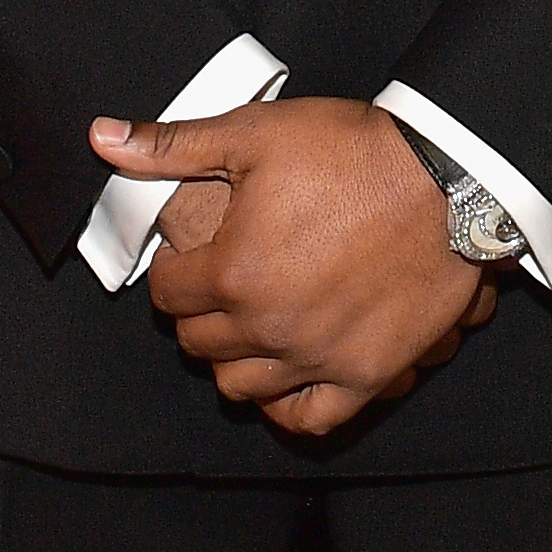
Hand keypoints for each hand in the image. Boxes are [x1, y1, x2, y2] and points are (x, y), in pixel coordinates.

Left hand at [99, 97, 493, 437]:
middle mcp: (269, 327)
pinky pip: (308, 417)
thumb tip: (103, 138)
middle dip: (197, 314)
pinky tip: (284, 378)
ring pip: (241, 387)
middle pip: (200, 343)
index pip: (169, 296)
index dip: (171, 272)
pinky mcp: (366, 374)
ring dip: (234, 359)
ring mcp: (317, 358)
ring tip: (248, 326)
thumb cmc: (354, 152)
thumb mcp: (254, 133)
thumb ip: (172, 145)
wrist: (447, 179)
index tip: (187, 258)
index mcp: (234, 273)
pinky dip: (287, 406)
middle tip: (216, 287)